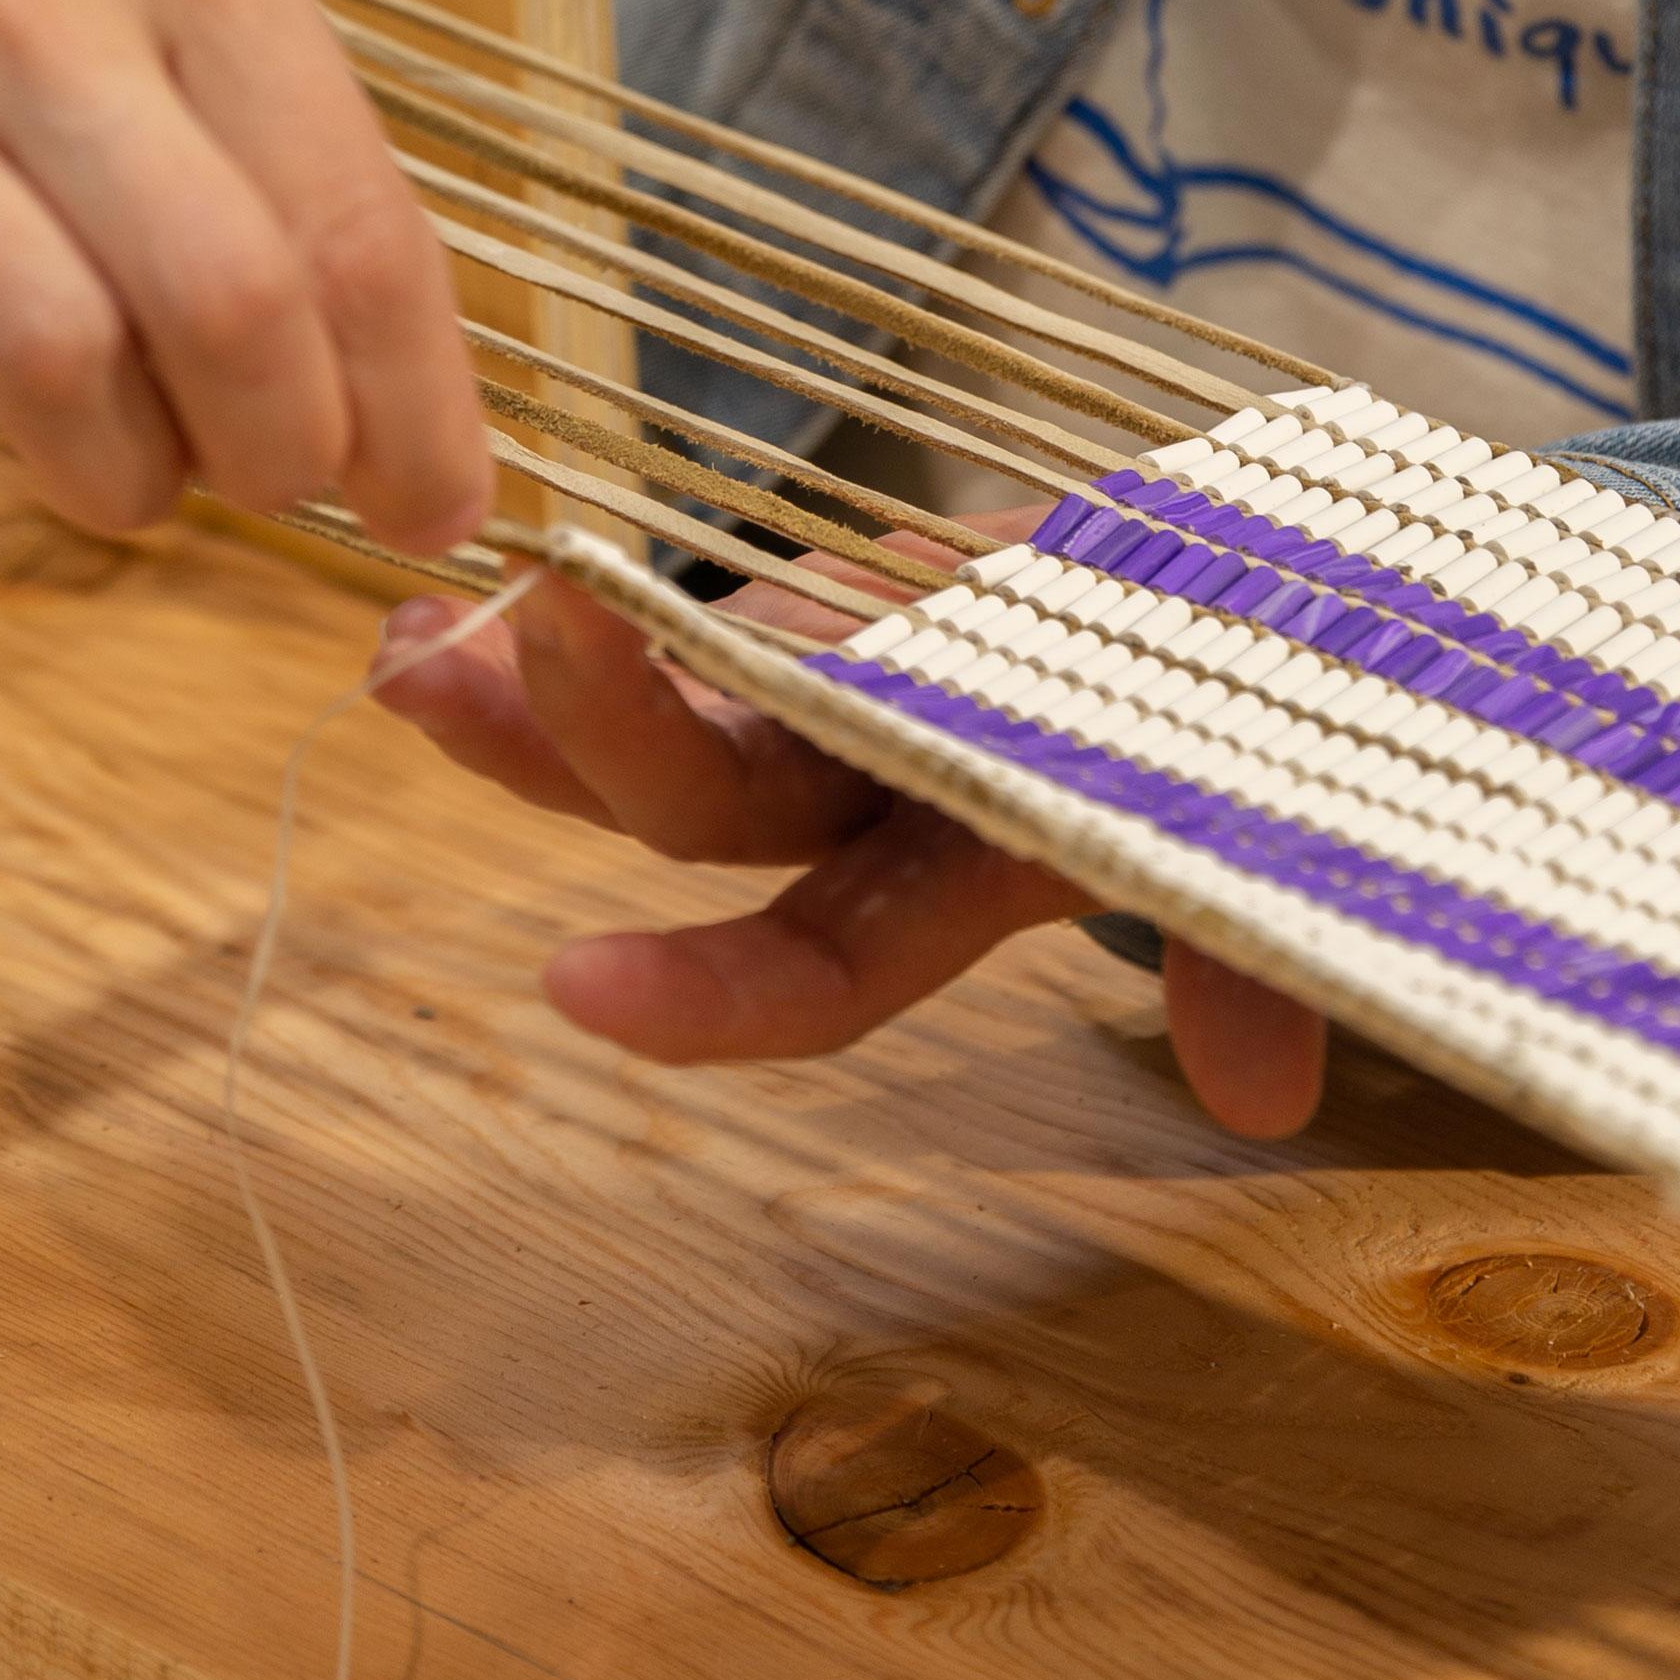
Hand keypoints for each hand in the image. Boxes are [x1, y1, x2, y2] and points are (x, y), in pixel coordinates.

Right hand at [0, 0, 492, 552]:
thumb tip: (383, 384)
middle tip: (271, 481)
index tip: (436, 508)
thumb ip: (275, 136)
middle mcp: (34, 16)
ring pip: (55, 370)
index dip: (416, 413)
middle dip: (281, 453)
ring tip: (117, 461)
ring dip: (117, 474)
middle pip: (229, 311)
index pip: (355, 228)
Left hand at [374, 571, 1328, 1137]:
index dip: (711, 997)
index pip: (825, 969)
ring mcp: (835, 701)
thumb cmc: (1271, 690)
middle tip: (445, 690)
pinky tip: (445, 600)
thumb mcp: (1273, 815)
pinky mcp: (823, 602)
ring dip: (524, 702)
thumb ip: (1247, 947)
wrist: (1276, 575)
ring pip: (656, 727)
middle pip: (698, 816)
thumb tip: (1266, 1104)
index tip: (576, 985)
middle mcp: (874, 804)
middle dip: (575, 758)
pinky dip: (565, 613)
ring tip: (403, 655)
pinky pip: (682, 622)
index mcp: (968, 872)